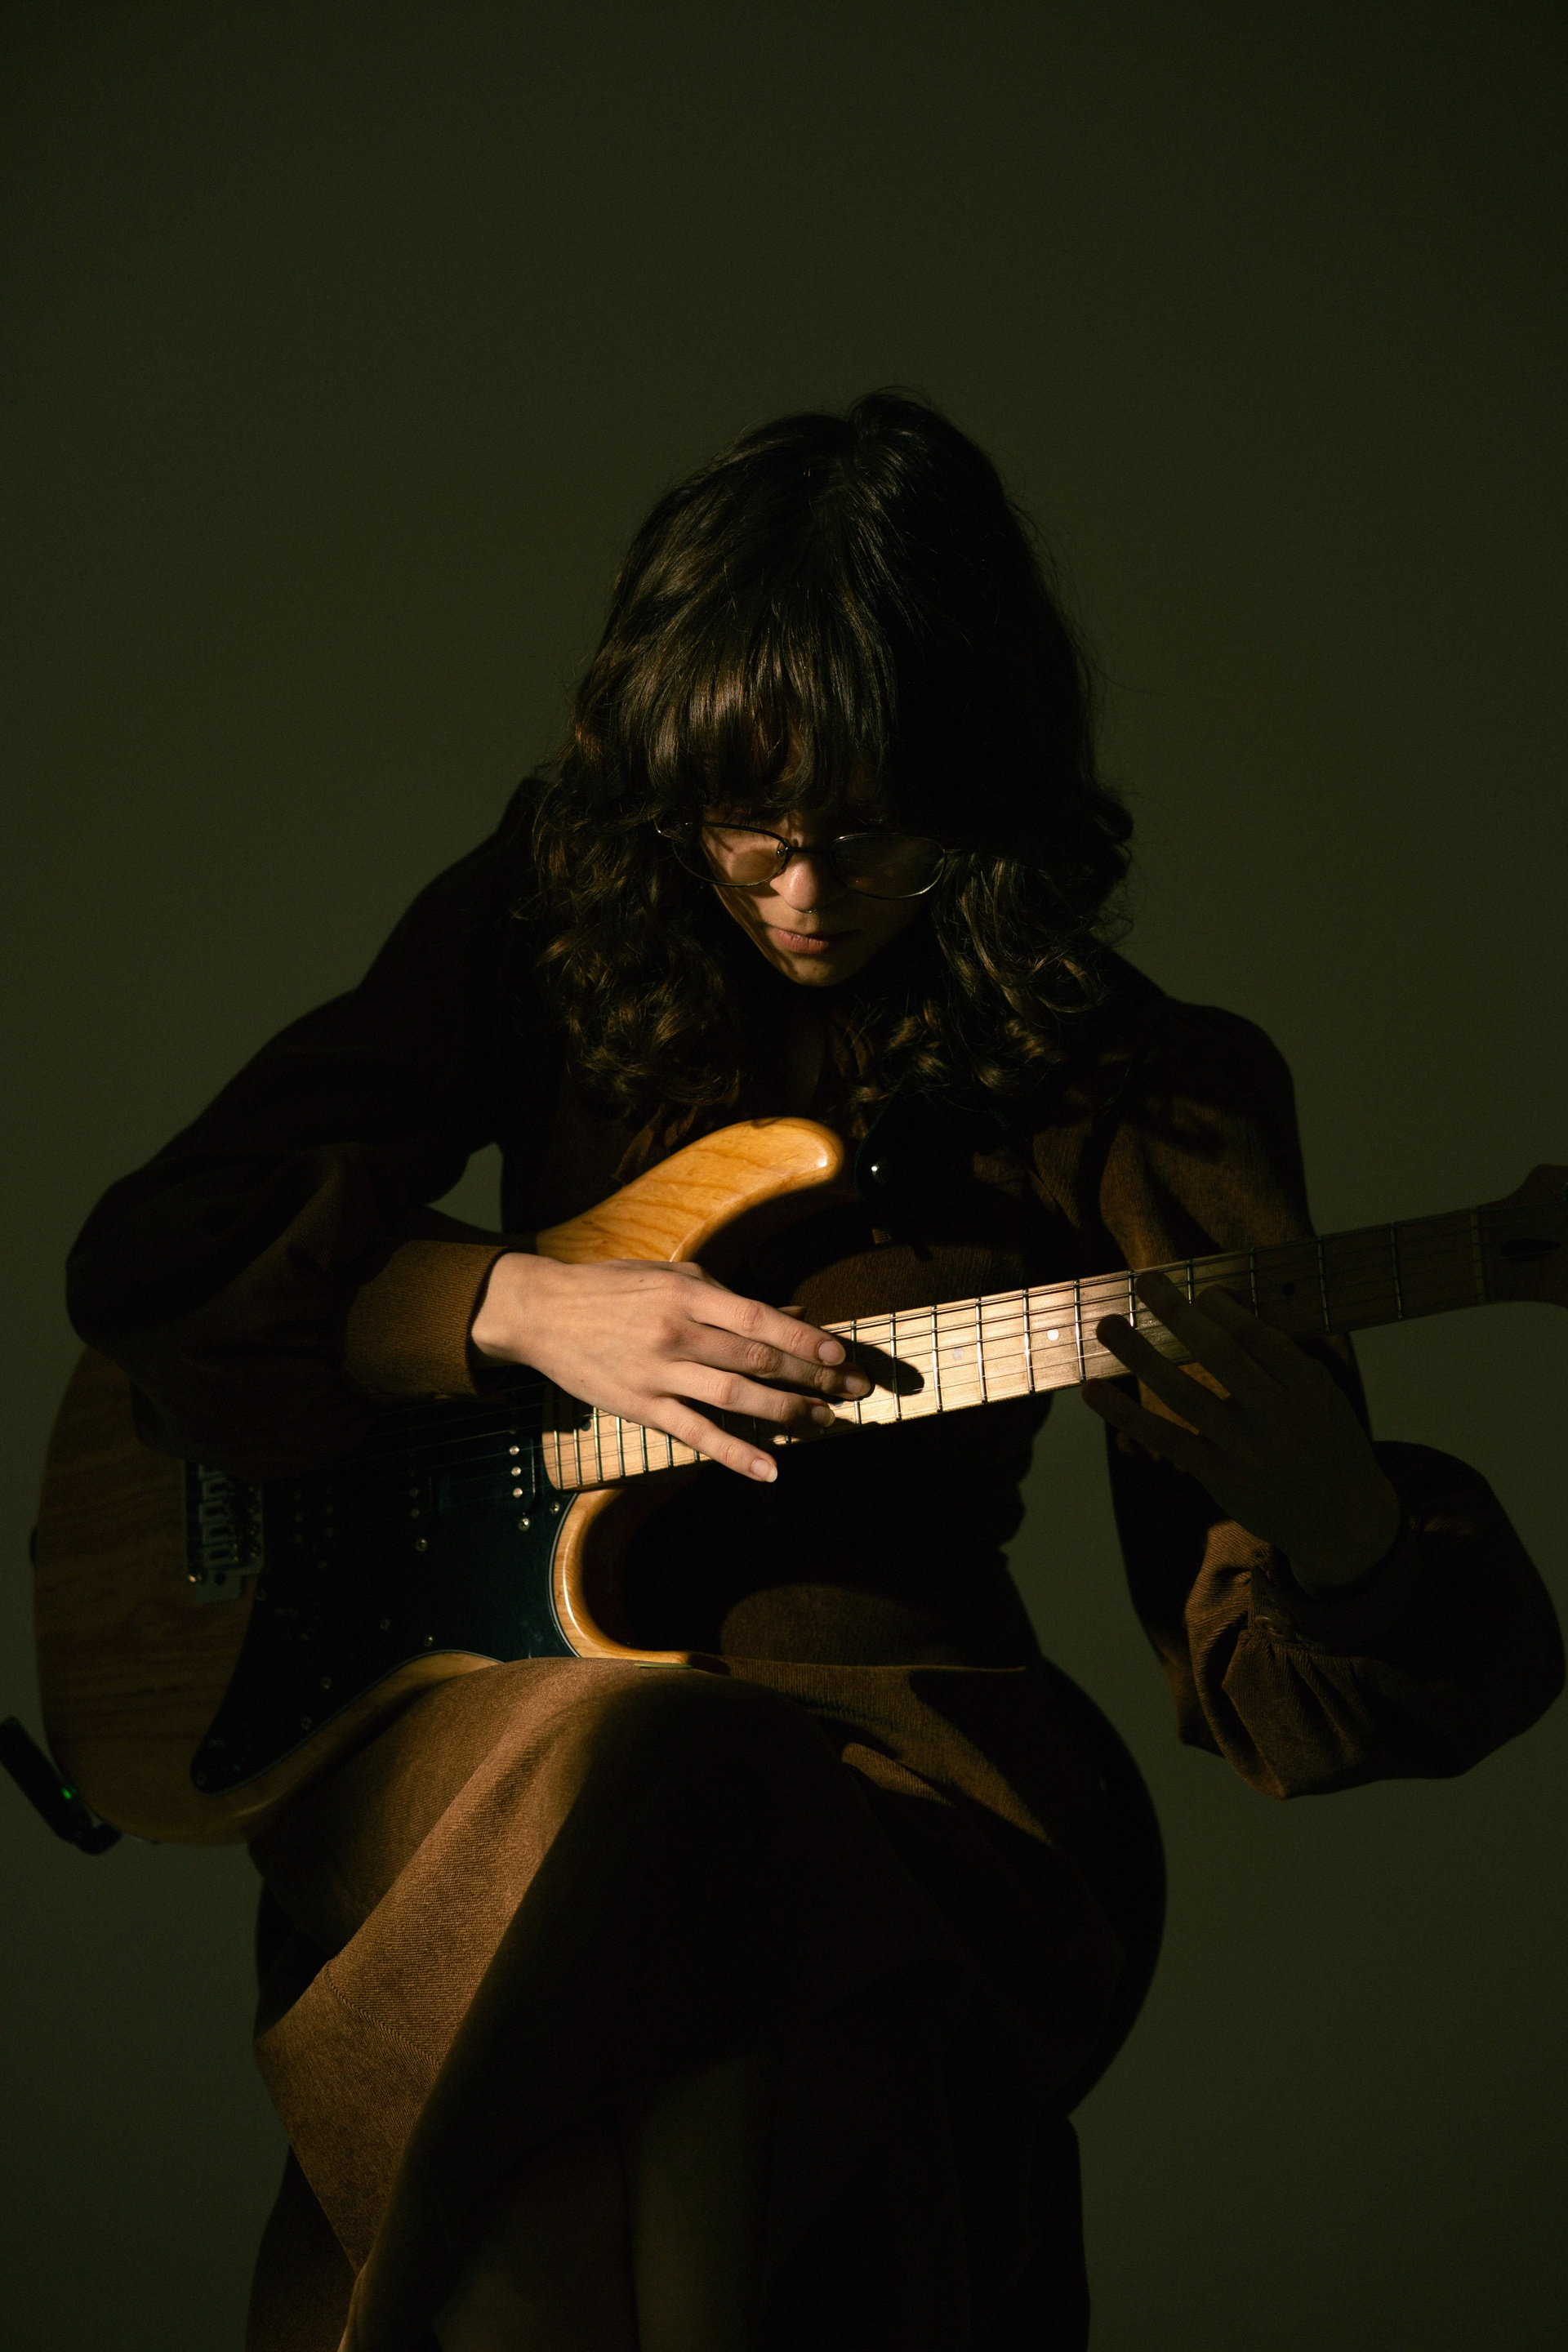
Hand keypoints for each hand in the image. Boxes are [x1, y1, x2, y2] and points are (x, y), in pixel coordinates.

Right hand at [469, 1253, 870, 1481]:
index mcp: (688, 1296)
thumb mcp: (674, 1278)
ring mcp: (661, 1374)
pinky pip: (696, 1434)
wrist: (543, 1313)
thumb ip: (731, 1299)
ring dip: (787, 1412)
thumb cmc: (613, 1289)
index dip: (805, 1339)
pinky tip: (769, 1468)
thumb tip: (791, 1314)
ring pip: (737, 1398)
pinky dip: (735, 1454)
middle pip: (759, 1361)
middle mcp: (678, 1334)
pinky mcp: (643, 1407)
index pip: (760, 1320)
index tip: (840, 1354)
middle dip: (814, 1376)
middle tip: (854, 1389)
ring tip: (825, 1420)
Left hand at [1080, 1269, 1400, 1592]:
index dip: (1223, 1308)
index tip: (1200, 1290)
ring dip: (1141, 1356)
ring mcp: (1247, 1451)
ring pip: (1185, 1395)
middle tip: (1146, 1281)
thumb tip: (1227, 1308)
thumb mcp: (1324, 1397)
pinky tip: (1094, 1392)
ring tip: (1108, 1325)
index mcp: (1309, 1388)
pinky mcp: (1220, 1479)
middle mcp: (1279, 1417)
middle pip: (1221, 1355)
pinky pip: (1167, 1440)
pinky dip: (1126, 1415)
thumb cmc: (1328, 1444)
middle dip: (1179, 1314)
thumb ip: (1283, 1358)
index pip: (1259, 1336)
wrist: (1346, 1523)